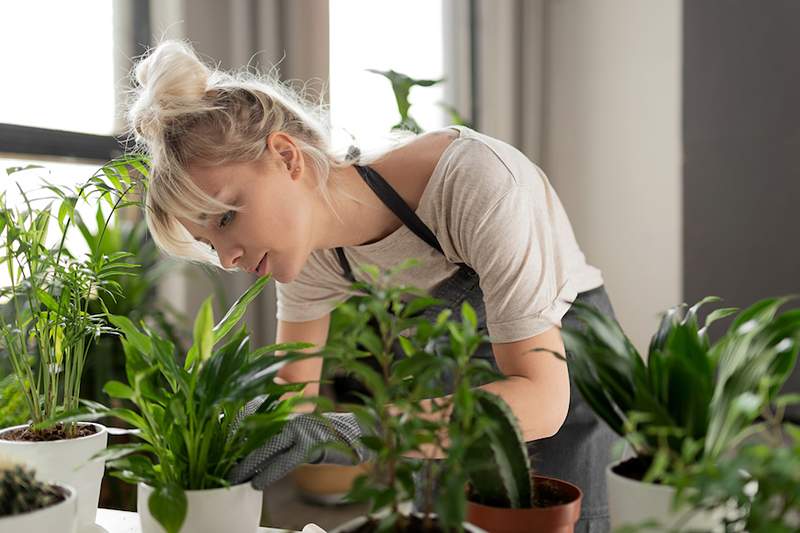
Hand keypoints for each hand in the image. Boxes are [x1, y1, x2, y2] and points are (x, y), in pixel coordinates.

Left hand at [228, 411, 371, 488]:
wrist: (355, 434)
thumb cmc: (324, 435)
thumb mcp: (298, 431)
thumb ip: (278, 434)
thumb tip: (252, 447)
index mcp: (285, 412)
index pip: (253, 419)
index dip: (235, 431)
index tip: (218, 443)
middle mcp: (290, 417)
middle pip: (255, 434)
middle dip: (236, 451)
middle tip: (219, 465)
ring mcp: (300, 430)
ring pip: (266, 448)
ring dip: (248, 465)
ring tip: (233, 477)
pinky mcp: (310, 445)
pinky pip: (284, 461)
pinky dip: (269, 473)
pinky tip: (257, 483)